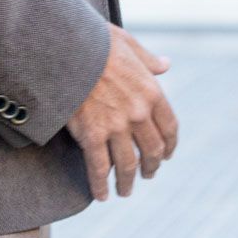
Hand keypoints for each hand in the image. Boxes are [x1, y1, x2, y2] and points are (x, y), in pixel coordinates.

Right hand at [66, 24, 175, 200]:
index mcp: (152, 92)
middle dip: (151, 167)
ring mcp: (116, 127)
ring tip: (125, 191)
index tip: (166, 155)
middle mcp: (139, 113)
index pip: (169, 128)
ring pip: (128, 165)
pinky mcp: (92, 136)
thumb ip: (148, 60)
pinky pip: (99, 168)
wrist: (67, 49)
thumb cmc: (96, 42)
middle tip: (148, 174)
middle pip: (152, 150)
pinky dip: (100, 185)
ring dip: (127, 182)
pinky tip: (101, 195)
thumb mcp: (129, 45)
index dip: (170, 146)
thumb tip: (165, 64)